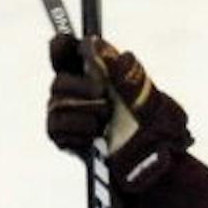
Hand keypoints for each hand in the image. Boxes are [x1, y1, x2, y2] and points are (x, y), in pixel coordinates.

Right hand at [45, 35, 191, 192]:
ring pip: (55, 102)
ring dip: (82, 109)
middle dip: (80, 86)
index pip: (66, 51)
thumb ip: (121, 67)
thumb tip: (96, 44)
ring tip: (105, 120)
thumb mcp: (143, 92)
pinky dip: (75, 128)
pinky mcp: (64, 138)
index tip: (70, 47)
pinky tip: (94, 134)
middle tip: (102, 94)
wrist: (152, 163)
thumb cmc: (152, 125)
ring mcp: (69, 115)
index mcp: (94, 71)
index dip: (62, 46)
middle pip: (58, 79)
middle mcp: (78, 91)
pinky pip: (55, 126)